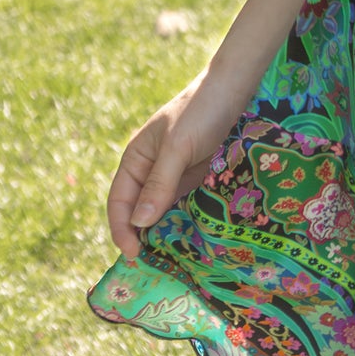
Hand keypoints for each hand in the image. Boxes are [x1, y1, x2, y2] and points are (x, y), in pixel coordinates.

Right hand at [106, 68, 246, 261]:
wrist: (235, 88)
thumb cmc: (200, 111)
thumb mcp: (177, 146)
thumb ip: (159, 183)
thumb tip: (139, 223)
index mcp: (136, 160)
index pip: (119, 202)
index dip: (122, 230)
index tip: (134, 254)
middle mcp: (152, 172)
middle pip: (140, 212)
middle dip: (143, 238)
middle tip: (155, 266)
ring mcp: (175, 177)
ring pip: (164, 213)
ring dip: (167, 234)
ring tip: (174, 260)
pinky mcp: (198, 180)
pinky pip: (187, 207)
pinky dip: (187, 223)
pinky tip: (194, 240)